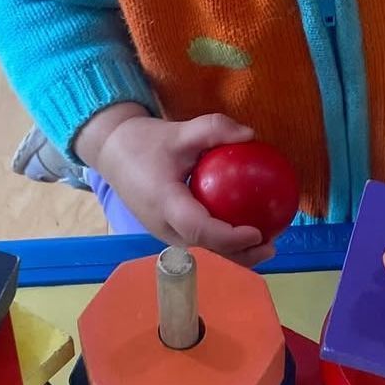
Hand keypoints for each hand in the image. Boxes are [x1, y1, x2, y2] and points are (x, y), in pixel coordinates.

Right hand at [77, 107, 276, 266]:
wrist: (112, 152)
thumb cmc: (145, 142)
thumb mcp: (180, 130)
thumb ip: (213, 129)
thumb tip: (251, 134)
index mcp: (164, 203)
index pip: (199, 229)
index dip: (229, 237)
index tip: (257, 232)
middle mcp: (163, 226)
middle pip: (205, 249)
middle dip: (240, 255)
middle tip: (271, 245)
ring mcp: (164, 232)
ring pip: (203, 250)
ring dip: (233, 252)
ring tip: (266, 244)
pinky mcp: (167, 229)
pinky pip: (198, 240)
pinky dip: (222, 239)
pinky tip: (245, 227)